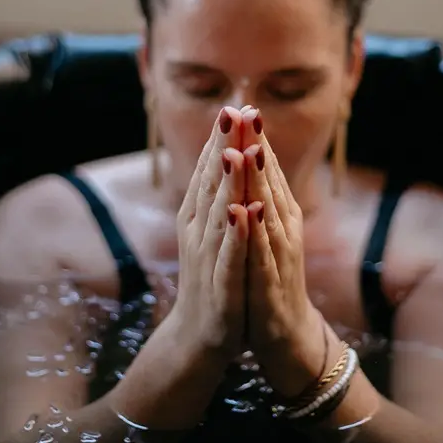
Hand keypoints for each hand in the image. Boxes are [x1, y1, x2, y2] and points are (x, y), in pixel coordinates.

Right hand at [165, 107, 249, 361]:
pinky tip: (244, 212)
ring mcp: (208, 258)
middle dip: (224, 148)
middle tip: (233, 112)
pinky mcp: (221, 285)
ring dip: (228, 182)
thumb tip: (226, 159)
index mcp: (198, 218)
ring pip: (219, 213)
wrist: (199, 336)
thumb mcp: (213, 234)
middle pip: (212, 183)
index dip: (222, 140)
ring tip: (238, 152)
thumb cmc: (211, 279)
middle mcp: (198, 232)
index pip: (210, 172)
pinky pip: (229, 254)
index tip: (235, 107)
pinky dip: (236, 232)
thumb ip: (217, 198)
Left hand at [241, 110, 326, 396]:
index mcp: (279, 217)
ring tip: (245, 152)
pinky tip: (246, 213)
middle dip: (257, 148)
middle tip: (247, 113)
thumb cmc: (271, 279)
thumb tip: (250, 160)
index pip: (266, 173)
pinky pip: (262, 256)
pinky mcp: (271, 285)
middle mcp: (284, 231)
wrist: (285, 335)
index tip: (244, 106)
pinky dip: (254, 233)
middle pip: (270, 184)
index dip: (256, 140)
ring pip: (268, 214)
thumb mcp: (265, 235)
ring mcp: (280, 258)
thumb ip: (261, 199)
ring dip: (257, 182)